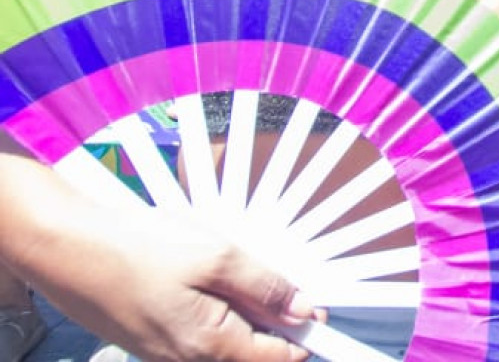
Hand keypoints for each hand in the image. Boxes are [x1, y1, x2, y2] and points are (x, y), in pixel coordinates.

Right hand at [29, 204, 312, 361]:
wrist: (71, 254)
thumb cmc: (141, 252)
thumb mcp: (216, 257)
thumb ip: (264, 286)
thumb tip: (304, 309)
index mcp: (210, 346)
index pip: (279, 359)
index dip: (306, 334)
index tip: (322, 309)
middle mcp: (189, 361)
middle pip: (253, 352)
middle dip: (275, 322)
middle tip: (279, 282)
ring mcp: (169, 355)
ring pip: (227, 341)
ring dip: (244, 312)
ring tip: (236, 273)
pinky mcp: (154, 343)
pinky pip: (201, 334)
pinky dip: (217, 310)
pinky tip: (208, 279)